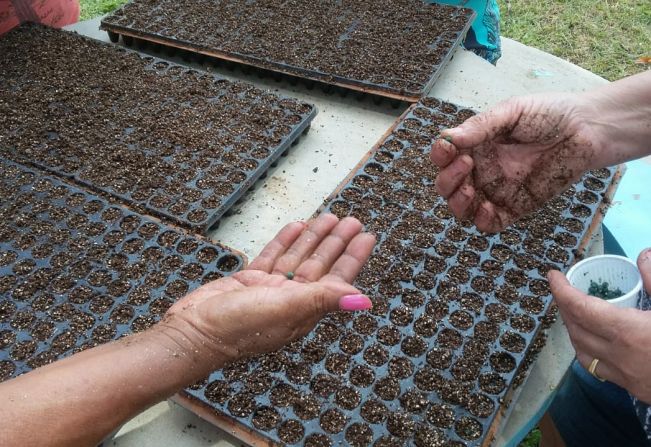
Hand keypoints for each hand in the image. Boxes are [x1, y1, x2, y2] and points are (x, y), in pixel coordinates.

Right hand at [161, 213, 375, 366]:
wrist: (193, 332)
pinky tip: (296, 226)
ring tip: (329, 217)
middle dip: (336, 242)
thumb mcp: (285, 309)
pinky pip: (273, 256)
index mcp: (304, 310)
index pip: (336, 279)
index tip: (366, 237)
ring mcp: (269, 290)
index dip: (353, 258)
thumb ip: (323, 300)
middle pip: (320, 265)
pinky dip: (285, 241)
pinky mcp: (249, 281)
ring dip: (314, 238)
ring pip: (298, 257)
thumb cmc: (238, 327)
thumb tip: (364, 301)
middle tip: (352, 220)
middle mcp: (290, 300)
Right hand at [430, 94, 602, 231]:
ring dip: (458, 202)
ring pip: (463, 207)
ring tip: (468, 189)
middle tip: (466, 164)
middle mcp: (481, 170)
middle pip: (447, 186)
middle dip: (447, 179)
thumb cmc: (550, 114)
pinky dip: (482, 220)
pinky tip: (487, 208)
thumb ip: (481, 126)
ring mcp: (496, 190)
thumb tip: (448, 137)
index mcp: (476, 146)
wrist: (587, 130)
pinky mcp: (515, 207)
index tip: (448, 148)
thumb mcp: (512, 112)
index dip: (440, 155)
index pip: (445, 156)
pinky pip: (490, 222)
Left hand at [550, 249, 650, 401]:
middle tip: (564, 290)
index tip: (552, 276)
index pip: (580, 308)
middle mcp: (619, 356)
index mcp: (628, 332)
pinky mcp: (634, 390)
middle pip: (576, 329)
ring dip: (573, 330)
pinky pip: (598, 369)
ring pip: (582, 353)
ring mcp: (625, 377)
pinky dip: (589, 351)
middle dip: (564, 308)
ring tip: (576, 314)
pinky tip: (598, 344)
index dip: (561, 290)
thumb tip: (644, 255)